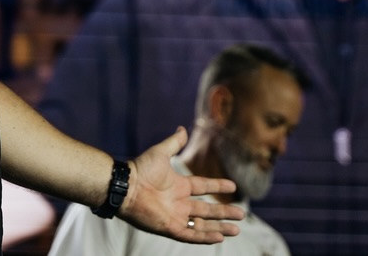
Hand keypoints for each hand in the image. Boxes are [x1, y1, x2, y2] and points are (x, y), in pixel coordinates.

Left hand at [119, 127, 243, 243]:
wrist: (126, 185)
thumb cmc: (141, 169)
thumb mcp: (161, 152)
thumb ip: (174, 143)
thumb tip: (182, 129)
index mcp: (179, 186)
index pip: (204, 187)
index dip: (218, 186)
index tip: (234, 187)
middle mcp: (179, 202)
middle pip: (207, 210)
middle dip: (224, 212)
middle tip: (242, 214)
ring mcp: (176, 216)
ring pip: (202, 225)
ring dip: (219, 227)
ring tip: (236, 230)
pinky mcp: (170, 227)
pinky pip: (190, 235)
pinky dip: (205, 237)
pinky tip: (219, 237)